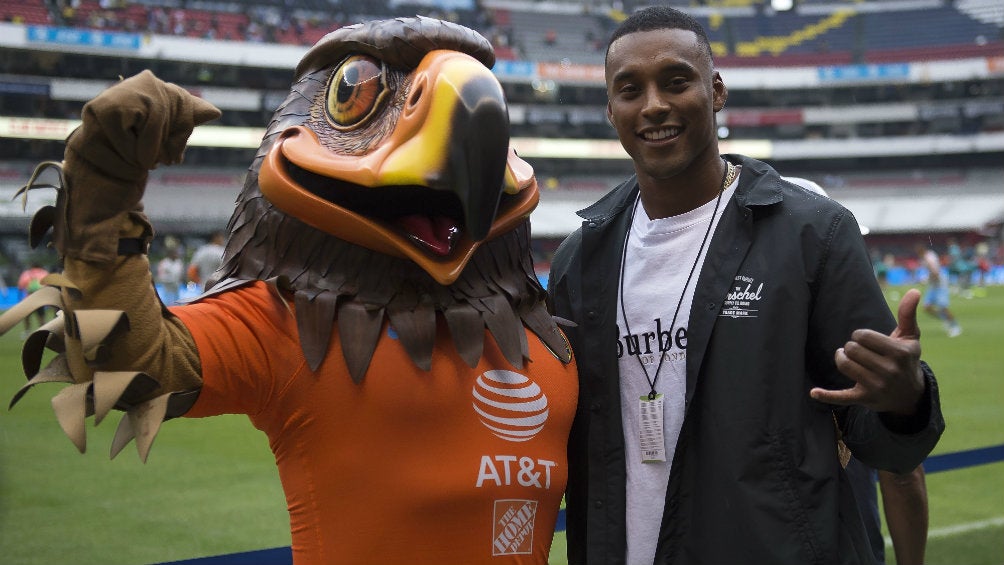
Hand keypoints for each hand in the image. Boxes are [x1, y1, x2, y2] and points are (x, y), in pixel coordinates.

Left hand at [810, 289, 925, 414]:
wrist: (910, 395)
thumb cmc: (906, 359)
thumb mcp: (910, 338)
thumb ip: (908, 314)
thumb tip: (913, 290)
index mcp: (899, 353)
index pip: (863, 336)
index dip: (860, 336)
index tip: (866, 340)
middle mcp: (889, 371)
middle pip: (852, 349)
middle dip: (851, 347)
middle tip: (858, 351)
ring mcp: (876, 386)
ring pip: (844, 365)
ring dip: (841, 358)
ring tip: (847, 358)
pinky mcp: (864, 398)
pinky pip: (842, 397)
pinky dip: (826, 395)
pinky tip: (813, 392)